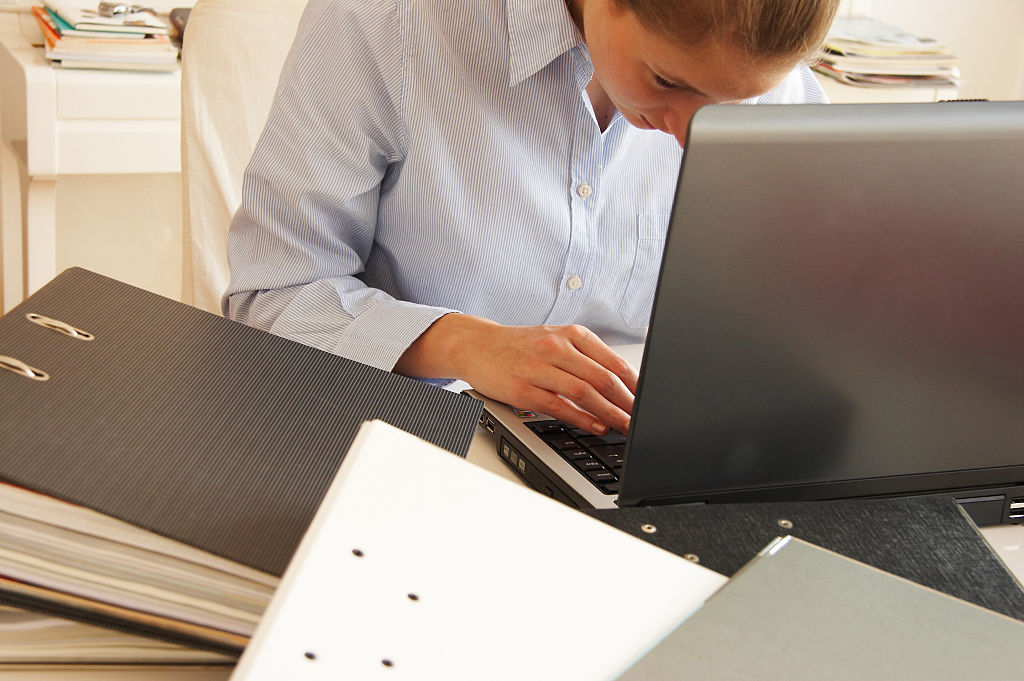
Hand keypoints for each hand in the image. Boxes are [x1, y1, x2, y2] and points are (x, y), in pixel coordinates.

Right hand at [395, 314, 637, 435]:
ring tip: (627, 426)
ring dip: (610, 412)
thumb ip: (588, 358)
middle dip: (628, 403)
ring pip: (583, 391)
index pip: (613, 361)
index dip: (636, 385)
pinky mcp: (522, 389)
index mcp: (571, 334)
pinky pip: (558, 405)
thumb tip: (624, 384)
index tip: (650, 401)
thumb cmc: (520, 346)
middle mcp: (556, 347)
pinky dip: (581, 418)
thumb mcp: (557, 340)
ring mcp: (538, 367)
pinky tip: (596, 426)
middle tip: (644, 419)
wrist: (476, 345)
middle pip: (602, 377)